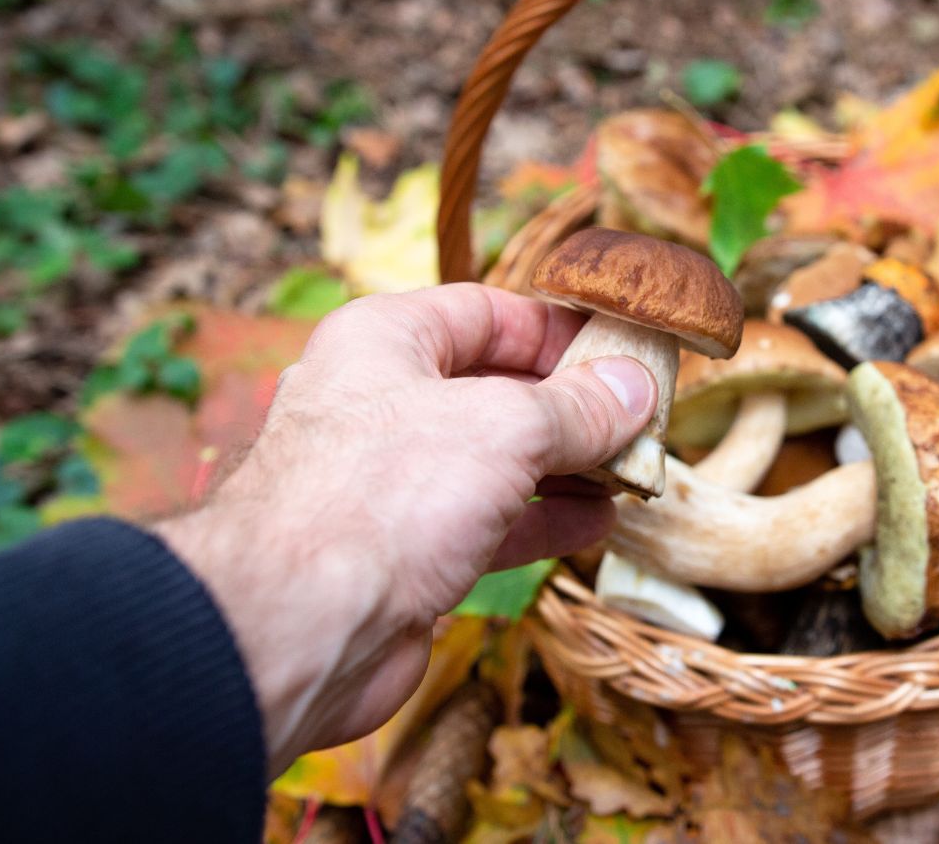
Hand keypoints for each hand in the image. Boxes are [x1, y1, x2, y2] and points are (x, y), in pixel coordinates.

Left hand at [156, 284, 654, 774]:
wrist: (297, 626)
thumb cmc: (379, 496)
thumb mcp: (505, 428)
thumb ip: (578, 408)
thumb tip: (636, 388)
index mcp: (384, 341)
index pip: (485, 311)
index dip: (556, 329)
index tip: (621, 350)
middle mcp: (381, 402)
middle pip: (496, 388)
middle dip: (573, 407)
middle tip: (641, 420)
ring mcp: (392, 481)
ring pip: (497, 460)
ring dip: (568, 467)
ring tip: (633, 474)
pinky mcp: (405, 550)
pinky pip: (488, 520)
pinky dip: (544, 519)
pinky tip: (596, 523)